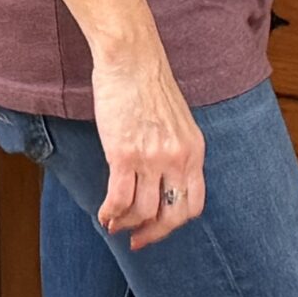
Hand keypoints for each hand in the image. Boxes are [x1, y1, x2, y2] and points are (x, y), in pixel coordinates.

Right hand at [90, 42, 205, 249]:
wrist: (131, 58)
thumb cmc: (148, 83)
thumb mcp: (177, 121)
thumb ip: (175, 150)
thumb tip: (161, 178)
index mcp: (194, 150)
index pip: (194, 204)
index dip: (175, 223)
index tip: (158, 228)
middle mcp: (178, 159)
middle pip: (172, 216)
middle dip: (153, 233)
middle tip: (136, 239)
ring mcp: (152, 158)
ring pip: (143, 212)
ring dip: (126, 224)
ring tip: (113, 223)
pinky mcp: (124, 154)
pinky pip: (119, 199)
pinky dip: (110, 213)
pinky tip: (103, 214)